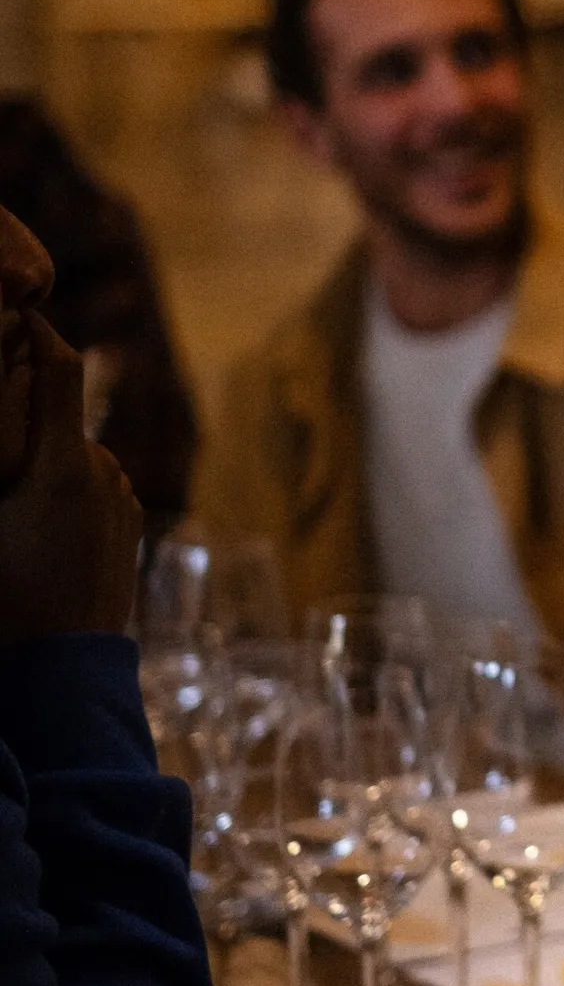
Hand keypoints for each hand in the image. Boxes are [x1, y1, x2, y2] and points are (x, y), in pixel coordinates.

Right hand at [0, 313, 141, 642]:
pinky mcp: (130, 527)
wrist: (62, 671)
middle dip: (27, 418)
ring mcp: (122, 500)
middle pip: (61, 419)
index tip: (21, 314)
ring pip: (77, 457)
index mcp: (63, 463)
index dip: (39, 333)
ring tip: (11, 501)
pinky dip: (68, 492)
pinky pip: (95, 491)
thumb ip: (2, 455)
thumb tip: (12, 424)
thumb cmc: (3, 599)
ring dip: (46, 462)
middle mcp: (104, 472)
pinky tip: (38, 528)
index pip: (60, 370)